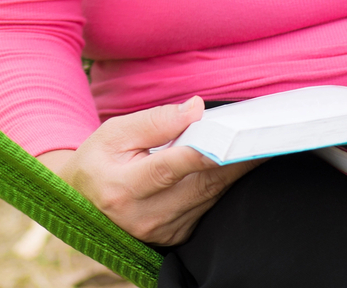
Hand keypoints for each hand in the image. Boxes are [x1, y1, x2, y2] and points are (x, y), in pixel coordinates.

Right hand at [37, 98, 260, 245]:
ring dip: (235, 171)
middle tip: (265, 136)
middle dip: (235, 160)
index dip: (204, 152)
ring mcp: (161, 231)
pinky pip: (206, 206)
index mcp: (123, 188)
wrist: (81, 201)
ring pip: (209, 196)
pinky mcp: (175, 236)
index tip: (234, 137)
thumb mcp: (115, 132)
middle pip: (200, 185)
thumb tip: (196, 110)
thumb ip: (155, 121)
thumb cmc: (98, 160)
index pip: (170, 168)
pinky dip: (221, 184)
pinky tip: (236, 164)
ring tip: (258, 144)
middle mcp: (144, 216)